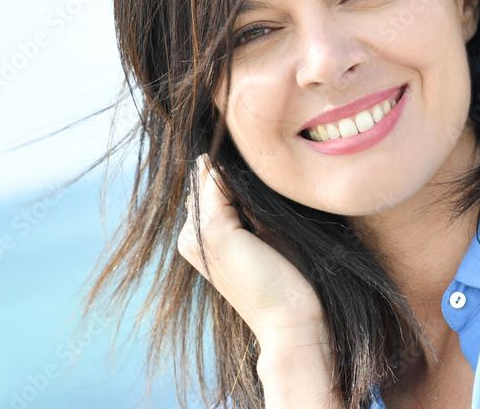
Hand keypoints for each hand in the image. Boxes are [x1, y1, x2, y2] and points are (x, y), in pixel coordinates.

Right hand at [177, 155, 342, 406]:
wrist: (290, 321)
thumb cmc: (287, 282)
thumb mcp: (265, 234)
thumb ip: (251, 205)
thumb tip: (253, 167)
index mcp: (198, 239)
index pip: (208, 186)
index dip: (232, 171)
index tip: (260, 158)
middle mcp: (190, 235)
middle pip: (207, 178)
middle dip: (232, 166)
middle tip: (265, 158)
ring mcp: (197, 233)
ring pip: (213, 176)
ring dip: (238, 168)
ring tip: (269, 166)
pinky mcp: (213, 230)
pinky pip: (221, 182)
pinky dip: (240, 174)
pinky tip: (266, 172)